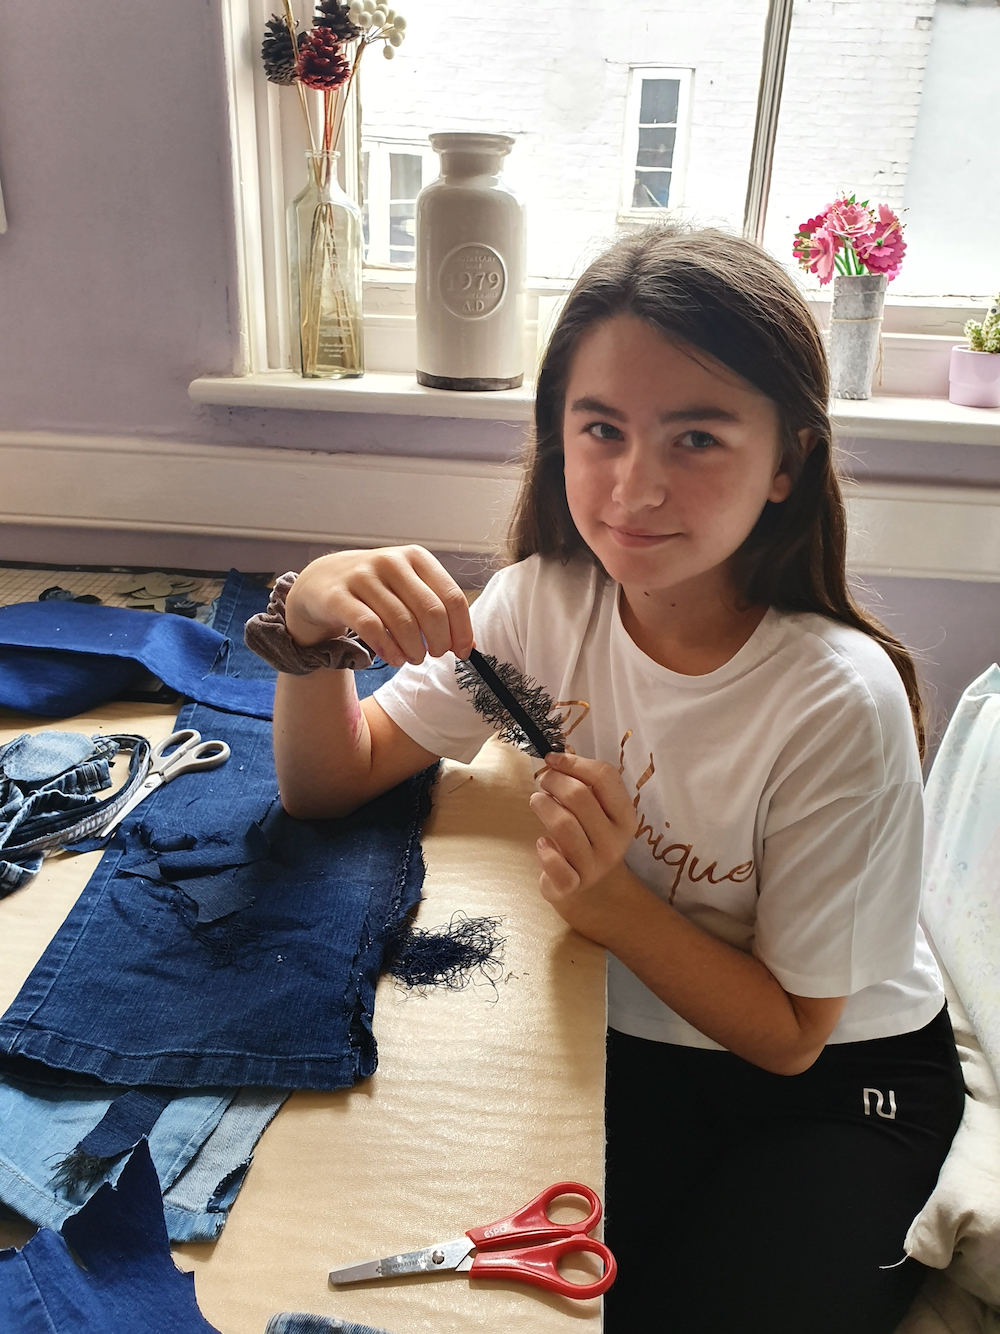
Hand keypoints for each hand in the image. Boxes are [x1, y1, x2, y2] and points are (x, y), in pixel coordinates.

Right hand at [283, 547, 473, 666]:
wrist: (321, 581)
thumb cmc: (375, 590)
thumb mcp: (408, 590)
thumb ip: (438, 611)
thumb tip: (468, 646)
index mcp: (416, 557)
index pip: (452, 597)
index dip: (461, 630)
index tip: (461, 652)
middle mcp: (391, 561)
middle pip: (432, 612)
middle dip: (439, 642)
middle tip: (434, 656)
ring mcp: (363, 576)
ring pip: (403, 623)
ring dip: (414, 650)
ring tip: (413, 658)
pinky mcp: (338, 595)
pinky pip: (372, 628)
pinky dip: (388, 650)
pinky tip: (394, 659)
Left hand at [528, 752, 635, 937]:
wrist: (595, 893)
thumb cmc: (590, 840)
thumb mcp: (600, 814)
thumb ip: (586, 787)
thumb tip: (556, 759)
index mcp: (624, 816)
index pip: (605, 777)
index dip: (575, 762)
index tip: (553, 759)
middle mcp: (613, 840)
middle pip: (579, 796)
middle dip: (554, 781)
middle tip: (544, 781)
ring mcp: (594, 865)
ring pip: (564, 825)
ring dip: (543, 806)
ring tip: (537, 801)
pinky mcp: (571, 885)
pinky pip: (556, 865)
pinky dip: (544, 850)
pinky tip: (542, 843)